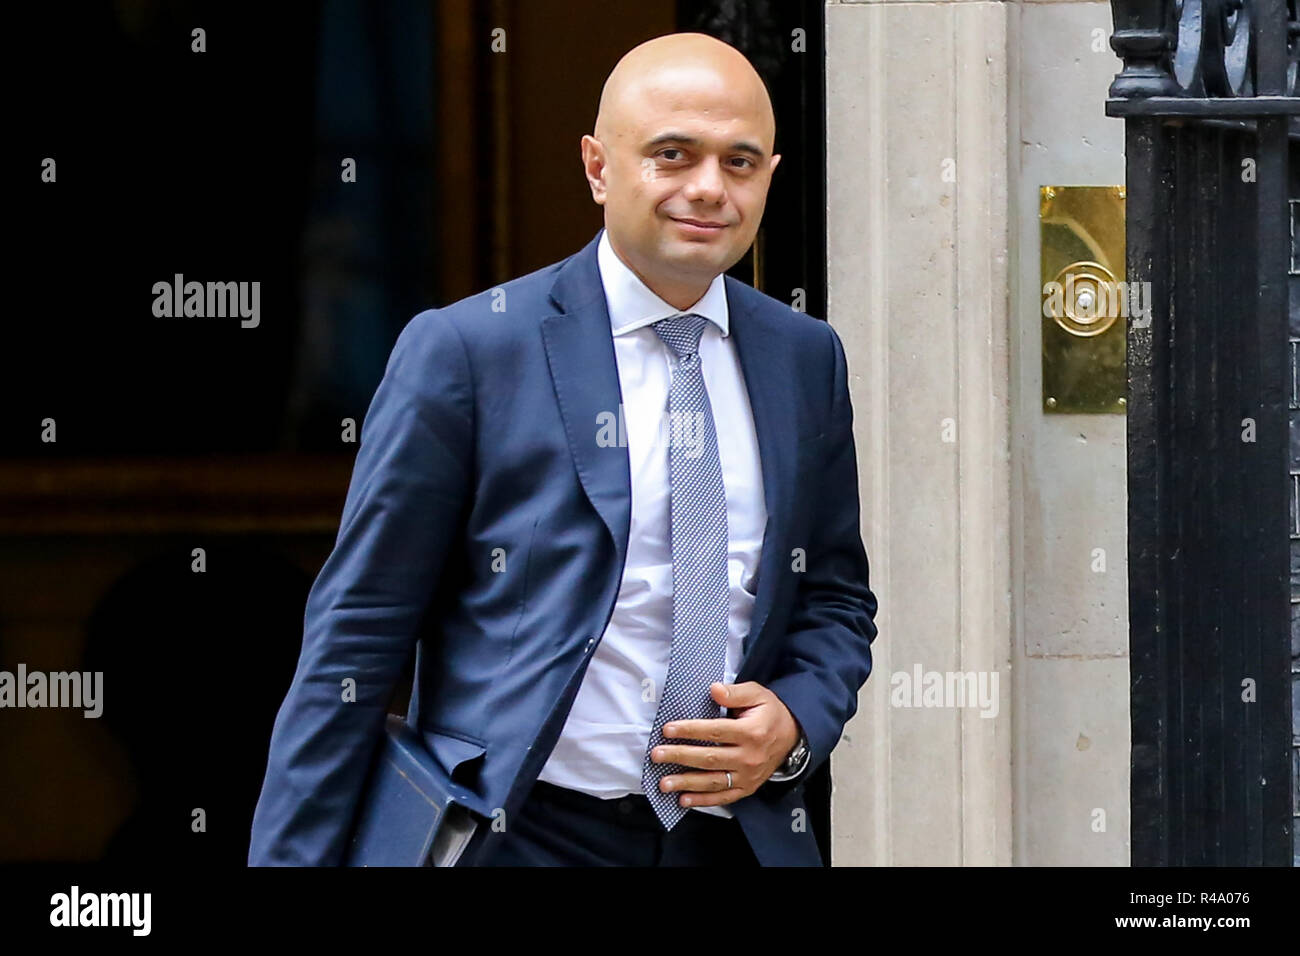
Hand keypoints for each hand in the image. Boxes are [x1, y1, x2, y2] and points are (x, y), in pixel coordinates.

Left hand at [648, 681, 801, 807]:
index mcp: (752, 732)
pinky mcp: (747, 788)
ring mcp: (748, 776)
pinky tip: (683, 800)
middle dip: (680, 756)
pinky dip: (703, 801)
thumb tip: (714, 690)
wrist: (793, 737)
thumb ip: (735, 693)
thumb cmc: (769, 712)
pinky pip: (723, 797)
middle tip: (657, 755)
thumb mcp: (758, 694)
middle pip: (710, 758)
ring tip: (664, 783)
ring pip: (713, 782)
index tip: (668, 729)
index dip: (690, 730)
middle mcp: (749, 757)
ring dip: (686, 783)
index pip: (715, 732)